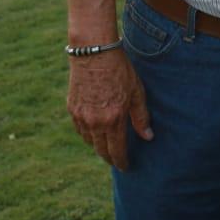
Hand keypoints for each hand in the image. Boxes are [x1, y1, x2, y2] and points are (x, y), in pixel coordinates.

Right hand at [67, 49, 150, 169]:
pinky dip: (87, 133)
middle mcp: (95, 122)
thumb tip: (148, 137)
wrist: (93, 51)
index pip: (117, 151)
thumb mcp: (136, 91)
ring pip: (89, 141)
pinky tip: (94, 130)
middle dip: (109, 158)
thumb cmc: (119, 69)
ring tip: (107, 145)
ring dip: (98, 145)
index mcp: (113, 119)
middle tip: (117, 160)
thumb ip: (141, 116)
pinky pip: (80, 129)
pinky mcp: (71, 108)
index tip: (126, 167)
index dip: (122, 162)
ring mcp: (81, 116)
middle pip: (101, 150)